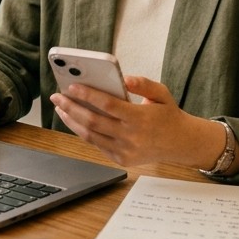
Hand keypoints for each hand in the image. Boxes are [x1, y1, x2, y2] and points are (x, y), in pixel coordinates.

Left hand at [49, 75, 206, 166]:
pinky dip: (83, 132)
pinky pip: (97, 145)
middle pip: (93, 121)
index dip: (87, 96)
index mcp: (140, 118)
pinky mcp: (121, 160)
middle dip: (71, 107)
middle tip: (57, 97)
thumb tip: (125, 78)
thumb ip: (144, 83)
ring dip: (72, 121)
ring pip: (90, 136)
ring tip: (61, 108)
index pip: (107, 105)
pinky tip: (75, 120)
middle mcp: (131, 137)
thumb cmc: (168, 115)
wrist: (181, 144)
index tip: (71, 86)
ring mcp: (125, 151)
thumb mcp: (162, 93)